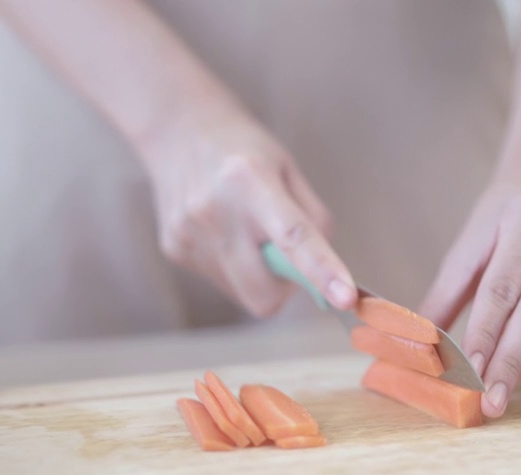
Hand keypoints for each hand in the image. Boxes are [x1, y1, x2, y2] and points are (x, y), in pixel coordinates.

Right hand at [145, 107, 355, 316]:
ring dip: (257, 275)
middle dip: (283, 287)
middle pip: (262, 291)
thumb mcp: (287, 168)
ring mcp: (189, 234)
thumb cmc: (245, 150)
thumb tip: (325, 272)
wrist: (178, 129)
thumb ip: (312, 219)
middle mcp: (215, 211)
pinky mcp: (175, 249)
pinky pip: (221, 281)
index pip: (292, 236)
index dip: (321, 272)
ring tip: (247, 231)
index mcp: (249, 180)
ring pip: (242, 292)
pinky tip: (223, 230)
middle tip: (284, 254)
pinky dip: (234, 266)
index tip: (346, 299)